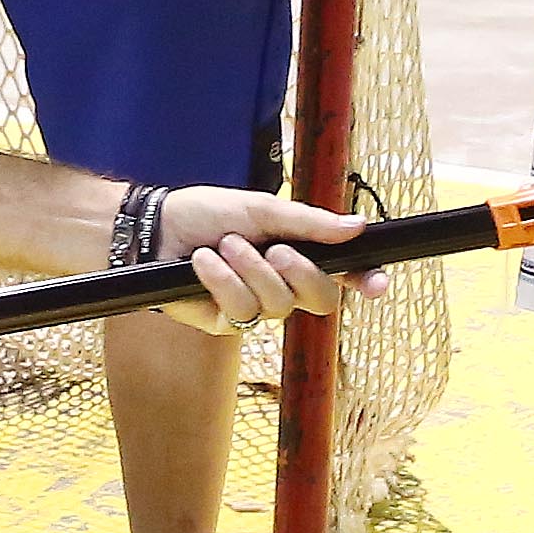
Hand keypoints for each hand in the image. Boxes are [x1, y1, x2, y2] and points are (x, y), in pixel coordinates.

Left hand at [149, 186, 376, 334]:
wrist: (155, 227)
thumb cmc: (206, 213)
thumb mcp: (259, 209)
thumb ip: (308, 223)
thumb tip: (358, 225)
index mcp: (297, 254)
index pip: (342, 274)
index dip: (365, 280)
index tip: (378, 283)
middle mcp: (282, 284)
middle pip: (321, 300)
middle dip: (302, 273)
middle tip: (276, 249)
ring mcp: (255, 307)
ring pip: (278, 305)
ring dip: (251, 269)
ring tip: (224, 246)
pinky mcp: (226, 323)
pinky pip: (241, 310)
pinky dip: (222, 281)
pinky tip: (203, 262)